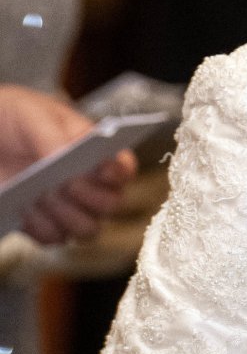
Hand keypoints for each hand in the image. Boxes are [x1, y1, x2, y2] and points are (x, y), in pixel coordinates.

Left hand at [0, 85, 136, 244]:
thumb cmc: (15, 120)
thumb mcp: (31, 115)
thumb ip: (52, 134)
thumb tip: (64, 156)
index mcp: (95, 151)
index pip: (123, 168)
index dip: (119, 174)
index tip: (101, 170)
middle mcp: (90, 184)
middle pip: (111, 205)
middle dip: (90, 198)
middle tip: (65, 184)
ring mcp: (69, 207)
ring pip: (88, 229)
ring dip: (66, 216)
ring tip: (40, 195)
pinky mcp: (45, 224)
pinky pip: (54, 238)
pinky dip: (40, 227)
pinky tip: (24, 207)